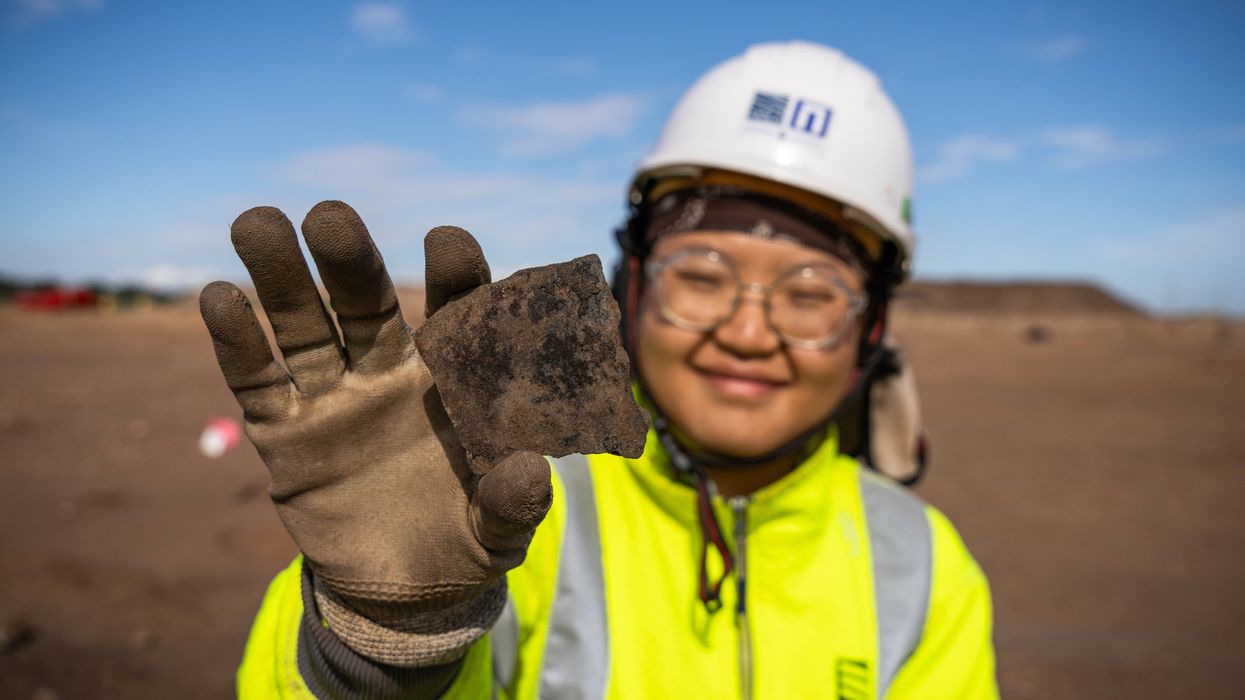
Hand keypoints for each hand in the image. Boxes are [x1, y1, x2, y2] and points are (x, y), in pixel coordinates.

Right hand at [199, 201, 550, 663]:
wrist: (406, 590)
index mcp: (452, 379)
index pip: (456, 313)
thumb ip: (514, 503)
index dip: (453, 276)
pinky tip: (219, 297)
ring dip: (281, 279)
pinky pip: (260, 383)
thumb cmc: (466, 539)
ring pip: (304, 329)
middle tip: (330, 216)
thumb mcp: (501, 531)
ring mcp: (334, 398)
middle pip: (366, 304)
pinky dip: (239, 343)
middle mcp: (389, 373)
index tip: (446, 240)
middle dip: (349, 260)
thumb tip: (529, 472)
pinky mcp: (285, 434)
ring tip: (258, 223)